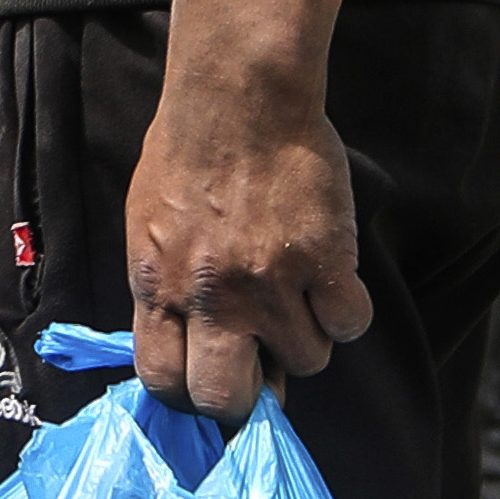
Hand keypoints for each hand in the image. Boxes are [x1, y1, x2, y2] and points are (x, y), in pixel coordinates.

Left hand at [126, 64, 366, 423]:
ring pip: (306, 361)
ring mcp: (268, 285)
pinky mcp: (324, 262)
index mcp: (159, 288)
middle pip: (227, 398)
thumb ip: (165, 291)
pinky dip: (347, 310)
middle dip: (249, 396)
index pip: (163, 382)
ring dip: (309, 338)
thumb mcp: (149, 230)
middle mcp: (210, 298)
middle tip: (265, 364)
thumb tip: (190, 346)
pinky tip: (333, 278)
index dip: (191, 394)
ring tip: (301, 294)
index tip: (212, 379)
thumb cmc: (188, 158)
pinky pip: (349, 324)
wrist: (238, 100)